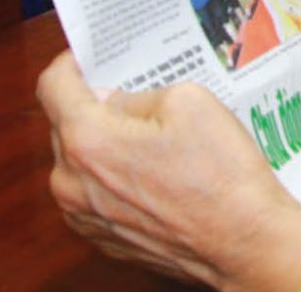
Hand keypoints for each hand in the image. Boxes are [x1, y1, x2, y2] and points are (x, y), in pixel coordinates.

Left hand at [38, 52, 300, 289]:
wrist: (246, 242)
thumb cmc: (222, 175)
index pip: (53, 87)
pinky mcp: (104, 239)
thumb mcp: (189, 101)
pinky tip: (159, 174)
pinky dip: (117, 179)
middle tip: (138, 95)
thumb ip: (139, 93)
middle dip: (97, 108)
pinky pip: (97, 195)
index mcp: (87, 141)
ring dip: (107, 146)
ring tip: (155, 140)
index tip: (86, 58)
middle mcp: (72, 184)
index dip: (70, 63)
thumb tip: (116, 101)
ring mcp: (85, 217)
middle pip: (66, 126)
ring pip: (81, 163)